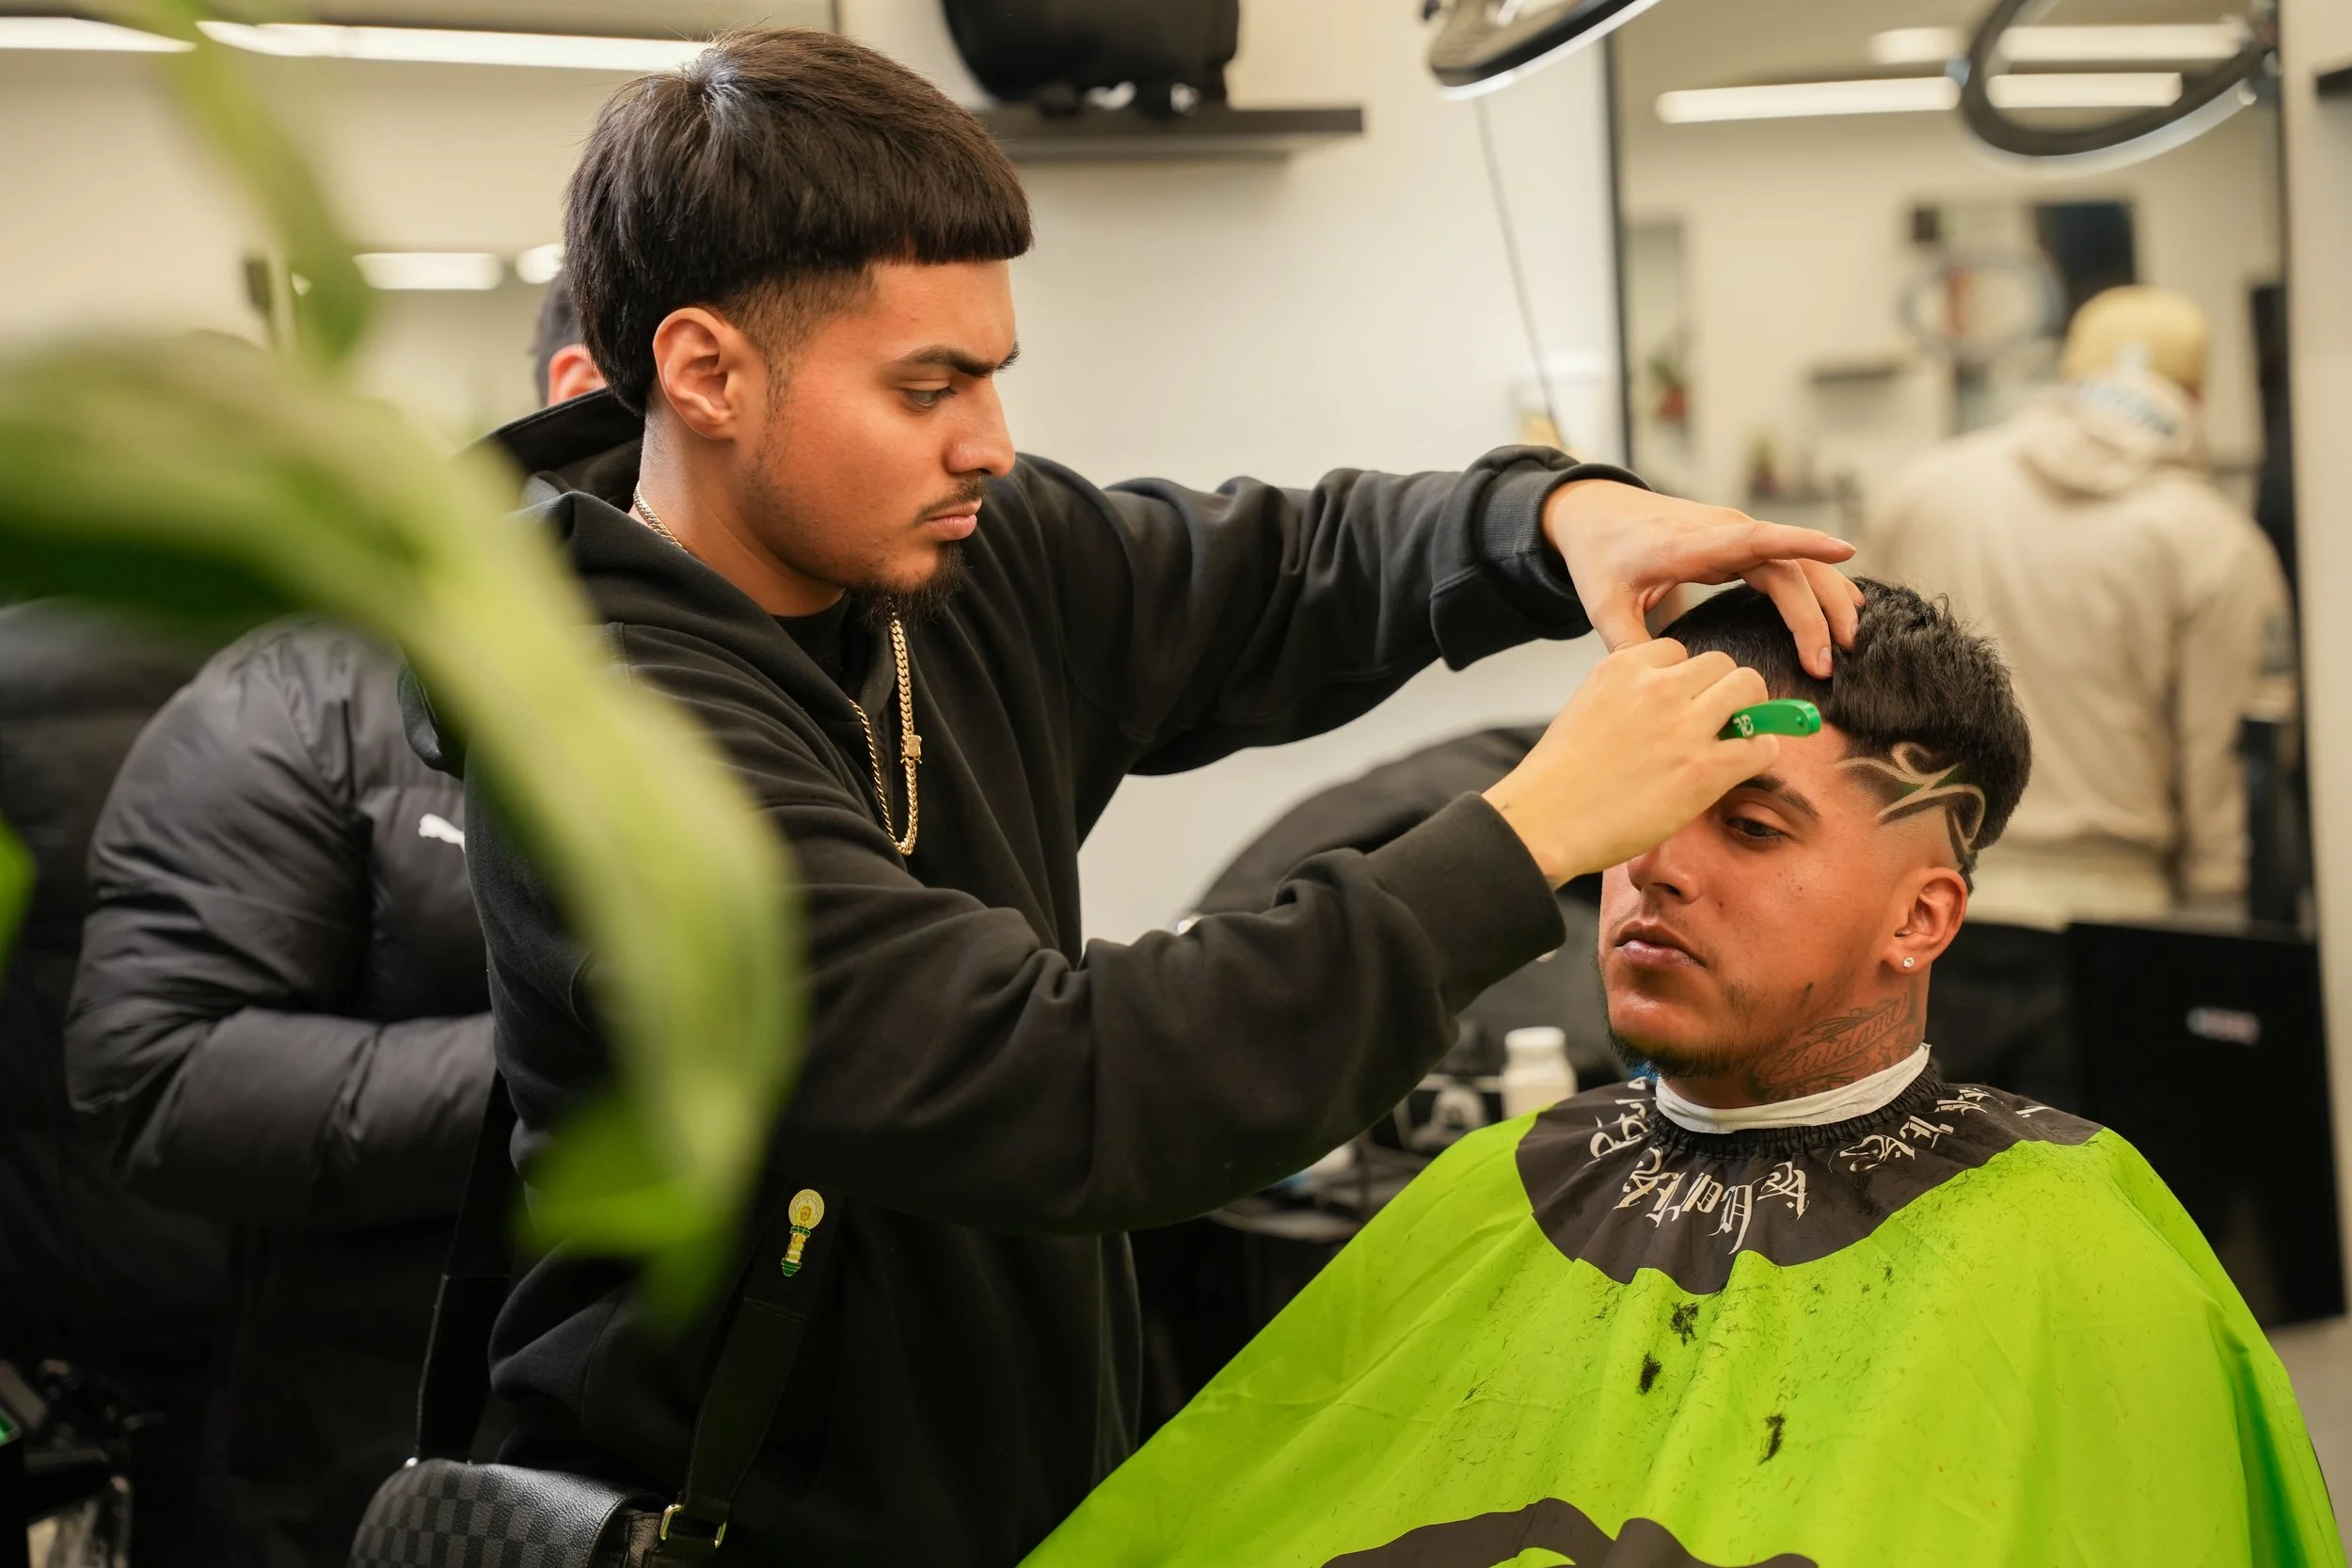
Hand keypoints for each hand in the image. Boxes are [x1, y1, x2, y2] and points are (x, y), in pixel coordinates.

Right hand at [1484, 640, 1774, 885]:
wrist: (1544, 820)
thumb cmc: (1559, 777)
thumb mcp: (1586, 707)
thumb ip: (1628, 695)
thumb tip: (1673, 704)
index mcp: (1623, 667)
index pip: (1677, 651)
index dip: (1683, 681)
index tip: (1677, 706)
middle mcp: (1657, 687)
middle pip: (1721, 664)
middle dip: (1722, 689)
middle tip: (1716, 721)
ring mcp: (1683, 726)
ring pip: (1750, 688)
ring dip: (1749, 711)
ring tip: (1733, 739)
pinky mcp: (1703, 769)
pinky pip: (1761, 743)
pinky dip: (1759, 751)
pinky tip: (1739, 765)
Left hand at [1542, 478, 1861, 677]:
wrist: (1596, 514)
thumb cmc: (1600, 557)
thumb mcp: (1603, 603)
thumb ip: (1628, 644)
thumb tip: (1657, 687)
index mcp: (1693, 543)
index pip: (1758, 539)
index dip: (1802, 542)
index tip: (1845, 550)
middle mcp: (1724, 532)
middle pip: (1789, 566)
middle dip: (1815, 614)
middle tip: (1830, 663)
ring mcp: (1736, 535)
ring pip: (1797, 564)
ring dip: (1827, 600)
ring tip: (1850, 642)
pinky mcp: (1739, 545)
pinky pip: (1788, 563)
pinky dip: (1817, 586)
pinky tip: (1844, 609)